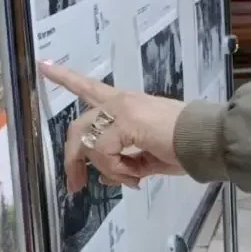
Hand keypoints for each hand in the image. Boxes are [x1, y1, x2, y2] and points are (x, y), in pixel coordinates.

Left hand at [40, 62, 185, 192]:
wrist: (206, 141)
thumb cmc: (186, 146)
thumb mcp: (149, 156)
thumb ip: (126, 162)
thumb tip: (107, 176)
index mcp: (127, 104)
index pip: (90, 87)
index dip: (65, 77)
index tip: (44, 65)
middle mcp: (120, 101)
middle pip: (77, 126)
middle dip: (72, 160)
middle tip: (76, 186)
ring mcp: (121, 109)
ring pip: (87, 142)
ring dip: (104, 169)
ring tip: (130, 179)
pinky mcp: (124, 122)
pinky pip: (103, 153)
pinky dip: (116, 170)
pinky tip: (136, 174)